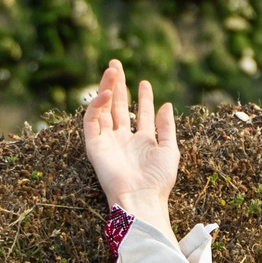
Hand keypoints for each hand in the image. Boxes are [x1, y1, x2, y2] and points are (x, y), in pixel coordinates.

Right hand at [82, 59, 176, 233]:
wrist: (141, 198)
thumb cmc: (158, 179)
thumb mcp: (169, 149)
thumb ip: (166, 127)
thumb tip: (167, 105)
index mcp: (142, 142)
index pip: (141, 114)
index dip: (143, 98)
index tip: (145, 82)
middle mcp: (123, 140)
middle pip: (119, 107)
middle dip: (118, 85)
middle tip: (116, 64)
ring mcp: (108, 141)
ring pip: (104, 109)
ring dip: (106, 88)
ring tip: (112, 69)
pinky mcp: (94, 145)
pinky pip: (91, 121)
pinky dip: (96, 106)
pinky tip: (107, 94)